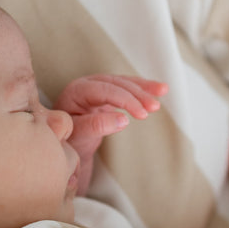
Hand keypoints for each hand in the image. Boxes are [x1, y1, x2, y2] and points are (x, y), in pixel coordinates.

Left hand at [54, 75, 166, 192]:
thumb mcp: (78, 135)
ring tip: (163, 91)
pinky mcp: (107, 93)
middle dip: (137, 94)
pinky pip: (126, 87)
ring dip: (143, 88)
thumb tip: (123, 120)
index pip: (105, 90)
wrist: (65, 145)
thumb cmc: (68, 140)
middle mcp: (87, 84)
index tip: (142, 115)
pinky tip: (159, 90)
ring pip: (123, 82)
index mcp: (77, 91)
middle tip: (155, 107)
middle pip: (116, 84)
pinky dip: (142, 89)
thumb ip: (96, 126)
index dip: (126, 100)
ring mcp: (97, 86)